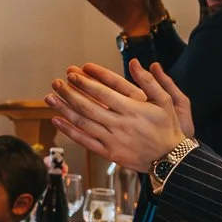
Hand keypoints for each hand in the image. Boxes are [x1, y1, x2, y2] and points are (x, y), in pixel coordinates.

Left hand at [46, 62, 188, 171]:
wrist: (171, 159)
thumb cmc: (168, 127)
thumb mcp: (166, 101)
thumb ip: (150, 82)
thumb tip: (135, 63)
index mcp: (134, 109)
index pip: (104, 93)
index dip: (86, 83)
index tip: (72, 74)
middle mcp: (121, 124)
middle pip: (89, 106)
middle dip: (70, 93)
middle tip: (56, 82)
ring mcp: (113, 139)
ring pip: (84, 122)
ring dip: (65, 109)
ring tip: (50, 97)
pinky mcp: (109, 153)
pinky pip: (85, 140)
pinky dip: (69, 131)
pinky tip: (57, 120)